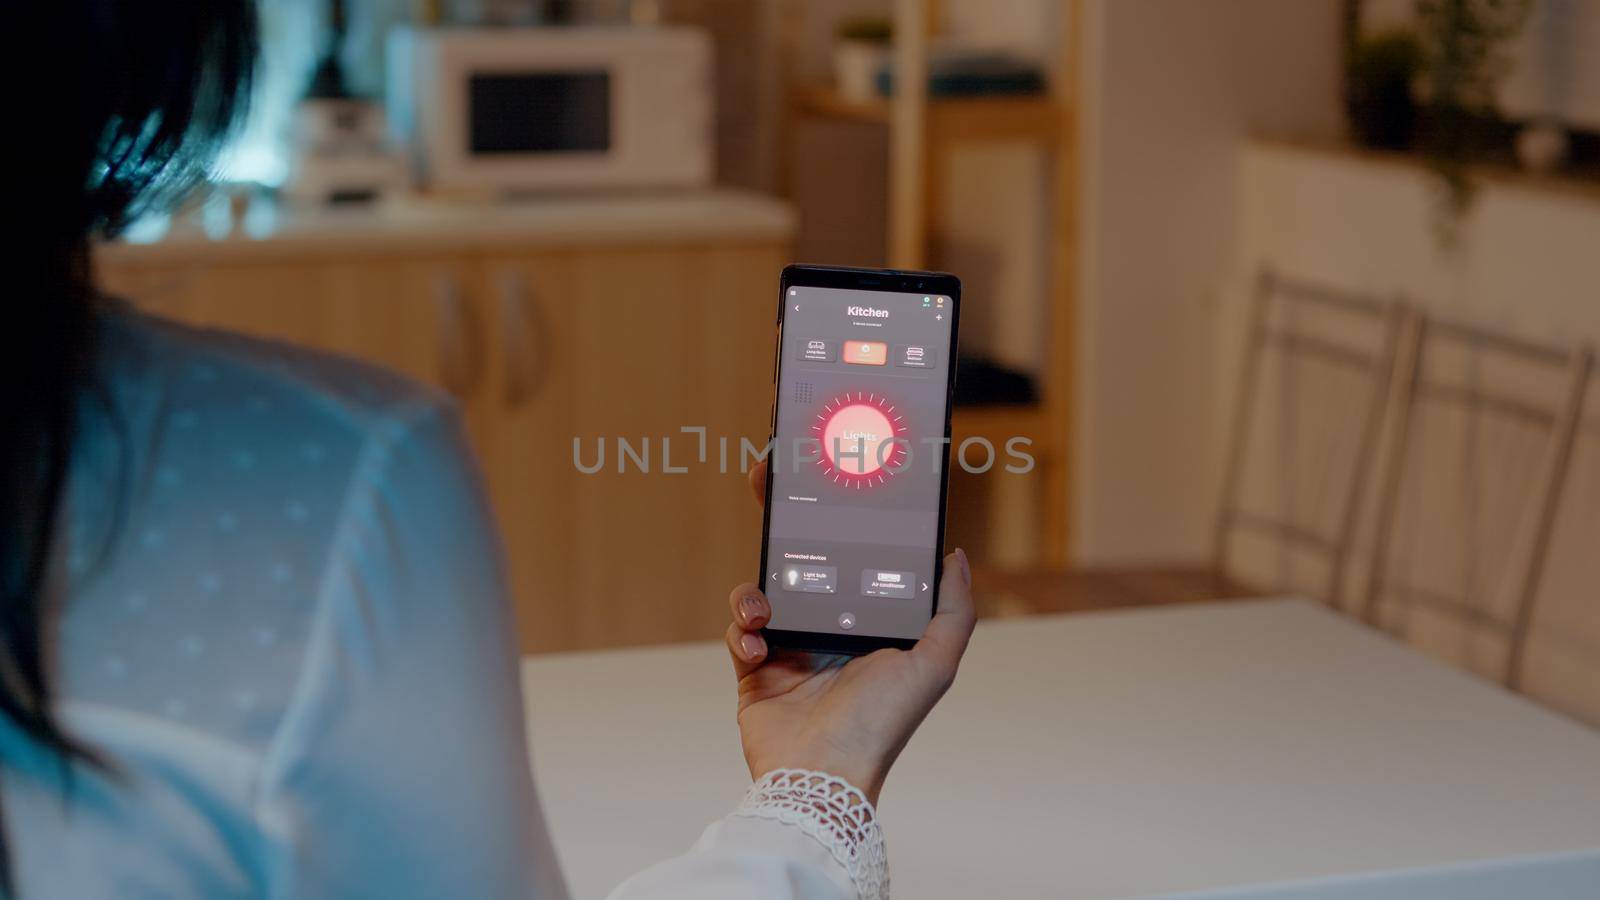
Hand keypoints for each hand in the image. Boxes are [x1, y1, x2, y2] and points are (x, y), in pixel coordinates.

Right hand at [723, 461, 975, 804]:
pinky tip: (755, 643)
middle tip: (768, 487)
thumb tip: (955, 555)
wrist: (821, 776)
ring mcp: (790, 650)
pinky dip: (741, 631)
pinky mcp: (754, 671)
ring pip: (763, 592)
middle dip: (785, 529)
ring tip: (763, 608)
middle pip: (803, 566)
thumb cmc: (881, 726)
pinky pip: (738, 632)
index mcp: (870, 625)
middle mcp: (830, 633)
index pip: (855, 563)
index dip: (841, 527)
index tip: (827, 488)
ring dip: (756, 590)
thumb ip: (952, 611)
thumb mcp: (934, 664)